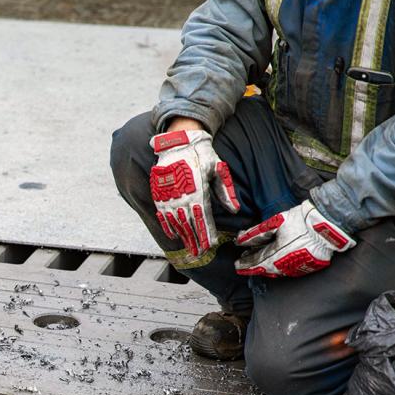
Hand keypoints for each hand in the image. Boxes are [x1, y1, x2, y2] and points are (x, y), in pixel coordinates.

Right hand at [149, 129, 239, 256]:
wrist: (178, 142)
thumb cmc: (201, 155)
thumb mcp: (218, 169)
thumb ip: (225, 191)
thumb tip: (235, 209)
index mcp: (198, 192)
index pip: (203, 219)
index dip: (207, 233)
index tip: (211, 244)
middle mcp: (182, 197)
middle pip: (189, 224)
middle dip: (195, 240)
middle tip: (199, 253)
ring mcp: (168, 196)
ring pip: (176, 222)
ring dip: (183, 236)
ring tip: (188, 248)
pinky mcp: (160, 193)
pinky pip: (163, 214)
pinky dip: (167, 226)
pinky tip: (173, 234)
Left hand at [234, 200, 354, 277]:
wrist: (328, 226)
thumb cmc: (301, 221)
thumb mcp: (275, 223)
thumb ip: (256, 234)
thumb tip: (240, 240)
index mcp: (276, 254)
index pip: (255, 262)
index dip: (245, 264)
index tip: (237, 265)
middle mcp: (286, 265)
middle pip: (264, 269)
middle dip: (253, 267)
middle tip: (244, 265)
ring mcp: (298, 268)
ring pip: (277, 272)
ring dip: (266, 267)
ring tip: (258, 262)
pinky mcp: (308, 268)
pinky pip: (289, 271)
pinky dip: (280, 267)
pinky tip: (276, 262)